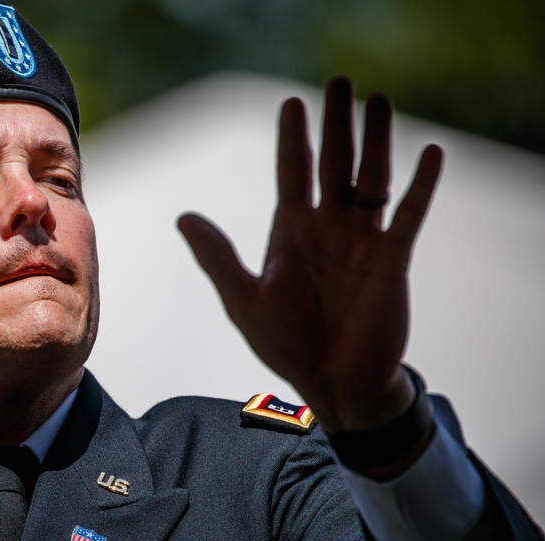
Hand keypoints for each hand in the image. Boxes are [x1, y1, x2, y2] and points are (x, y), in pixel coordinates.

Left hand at [178, 77, 442, 433]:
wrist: (333, 385)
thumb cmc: (287, 345)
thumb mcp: (245, 300)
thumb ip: (218, 258)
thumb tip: (183, 216)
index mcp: (291, 234)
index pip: (292, 174)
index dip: (293, 140)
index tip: (292, 103)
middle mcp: (328, 229)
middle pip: (334, 165)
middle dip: (336, 126)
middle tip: (339, 83)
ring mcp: (362, 242)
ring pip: (371, 179)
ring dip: (375, 141)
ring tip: (378, 101)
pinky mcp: (392, 260)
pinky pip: (408, 215)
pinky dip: (419, 186)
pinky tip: (428, 153)